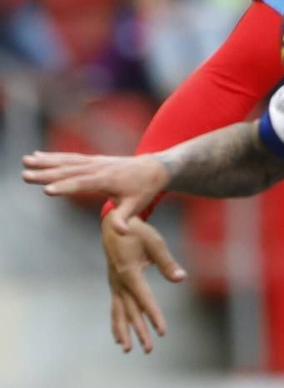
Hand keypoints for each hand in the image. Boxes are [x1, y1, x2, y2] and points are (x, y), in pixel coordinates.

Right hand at [23, 150, 169, 223]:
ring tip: (25, 161)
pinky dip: (54, 156)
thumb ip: (125, 218)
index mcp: (107, 180)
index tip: (47, 190)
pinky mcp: (92, 161)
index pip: (82, 184)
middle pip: (68, 171)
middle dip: (46, 173)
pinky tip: (38, 155)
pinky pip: (70, 158)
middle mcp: (97, 168)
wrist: (154, 169)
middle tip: (25, 175)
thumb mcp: (137, 205)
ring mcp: (94, 162)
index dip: (65, 187)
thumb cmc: (144, 190)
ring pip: (66, 162)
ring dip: (45, 161)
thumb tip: (121, 232)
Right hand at [100, 211, 186, 353]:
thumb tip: (181, 278)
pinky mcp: (114, 285)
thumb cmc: (137, 231)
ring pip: (119, 313)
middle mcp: (119, 282)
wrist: (114, 224)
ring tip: (128, 350)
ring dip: (124, 332)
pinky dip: (116, 323)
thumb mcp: (155, 243)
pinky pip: (115, 308)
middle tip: (149, 349)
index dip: (153, 315)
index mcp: (129, 273)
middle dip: (139, 331)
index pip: (144, 299)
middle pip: (130, 311)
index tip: (162, 331)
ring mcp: (114, 285)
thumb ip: (167, 262)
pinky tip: (119, 338)